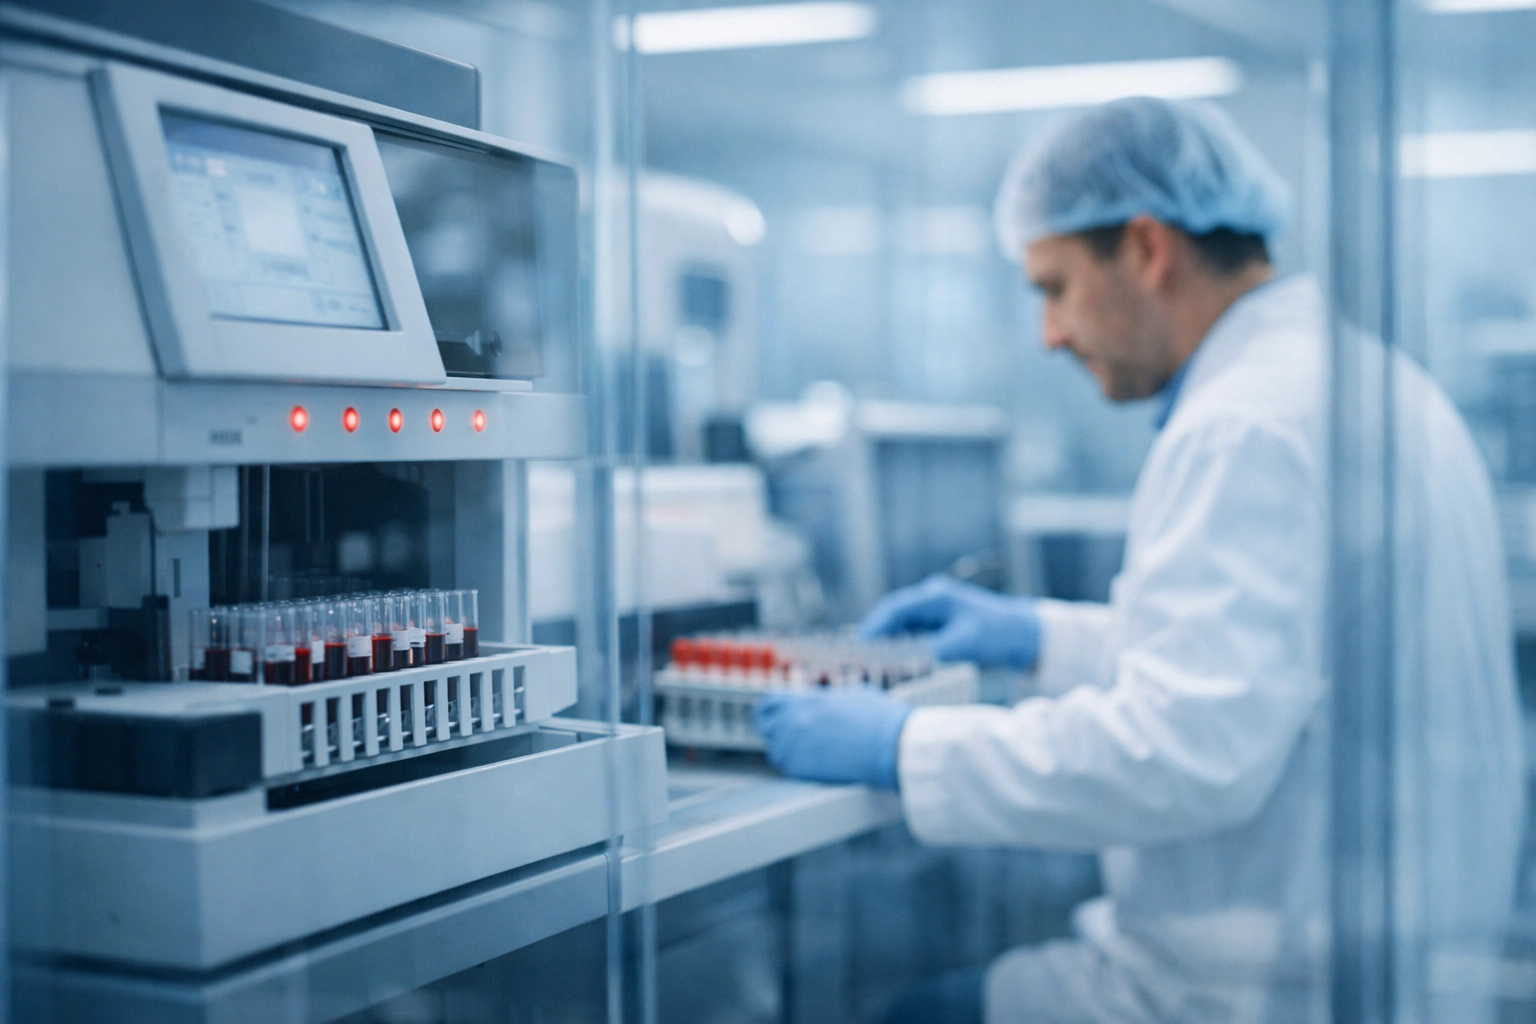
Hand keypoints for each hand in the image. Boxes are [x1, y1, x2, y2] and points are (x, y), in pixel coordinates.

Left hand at [754, 689, 912, 789]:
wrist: (888, 744)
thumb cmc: (876, 718)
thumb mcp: (848, 695)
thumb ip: (825, 699)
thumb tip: (820, 700)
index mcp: (805, 700)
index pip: (769, 702)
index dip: (769, 709)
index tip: (770, 714)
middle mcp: (795, 721)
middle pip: (765, 726)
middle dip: (772, 729)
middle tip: (782, 734)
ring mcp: (796, 745)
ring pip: (775, 750)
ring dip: (785, 749)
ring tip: (805, 751)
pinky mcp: (802, 768)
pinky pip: (787, 767)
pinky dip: (795, 765)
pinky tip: (811, 763)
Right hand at [860, 574, 1041, 669]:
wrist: (1025, 634)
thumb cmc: (998, 633)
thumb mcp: (964, 643)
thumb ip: (933, 651)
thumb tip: (903, 664)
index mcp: (937, 596)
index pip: (895, 608)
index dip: (874, 627)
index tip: (859, 646)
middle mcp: (933, 597)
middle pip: (894, 615)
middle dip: (876, 636)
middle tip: (858, 658)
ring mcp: (936, 608)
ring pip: (902, 624)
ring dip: (888, 642)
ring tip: (872, 662)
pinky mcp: (941, 621)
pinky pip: (913, 631)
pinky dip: (902, 645)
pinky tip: (894, 661)